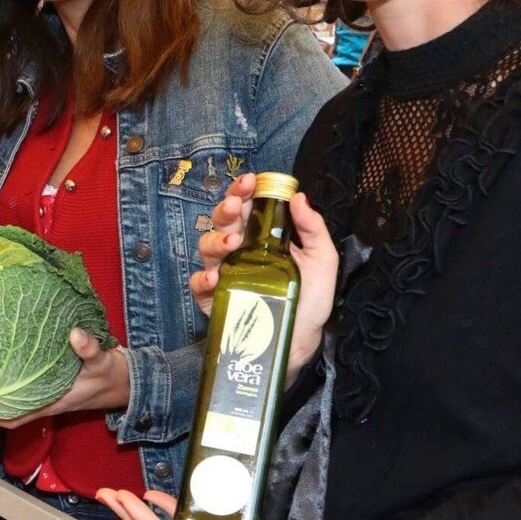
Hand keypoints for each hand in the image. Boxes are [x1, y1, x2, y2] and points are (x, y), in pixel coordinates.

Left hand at [0, 329, 127, 426]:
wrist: (126, 381)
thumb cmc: (111, 377)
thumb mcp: (102, 362)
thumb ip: (90, 349)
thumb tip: (75, 335)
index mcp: (51, 402)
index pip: (13, 419)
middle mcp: (43, 399)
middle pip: (4, 409)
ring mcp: (46, 392)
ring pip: (12, 397)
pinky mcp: (51, 381)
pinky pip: (24, 384)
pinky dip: (9, 378)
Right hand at [189, 178, 337, 380]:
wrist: (301, 338)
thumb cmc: (310, 299)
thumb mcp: (322, 260)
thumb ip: (314, 229)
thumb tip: (299, 198)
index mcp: (263, 237)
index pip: (249, 207)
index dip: (244, 191)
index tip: (250, 181)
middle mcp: (240, 251)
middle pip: (223, 221)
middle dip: (226, 208)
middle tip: (237, 204)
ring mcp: (224, 274)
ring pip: (207, 246)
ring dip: (216, 240)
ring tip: (232, 242)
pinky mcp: (213, 299)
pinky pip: (198, 284)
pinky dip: (202, 279)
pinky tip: (214, 277)